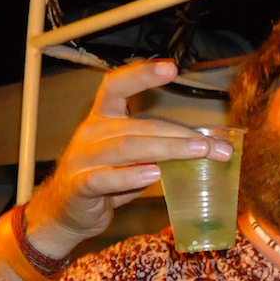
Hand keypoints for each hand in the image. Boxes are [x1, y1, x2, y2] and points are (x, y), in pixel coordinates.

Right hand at [25, 60, 234, 256]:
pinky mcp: (81, 185)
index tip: (171, 68)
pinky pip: (106, 178)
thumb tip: (206, 146)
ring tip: (197, 151)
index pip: (117, 86)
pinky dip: (131, 176)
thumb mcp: (132, 158)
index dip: (141, 74)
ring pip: (129, 147)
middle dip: (181, 134)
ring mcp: (84, 158)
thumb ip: (158, 148)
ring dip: (168, 148)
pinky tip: (155, 173)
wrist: (65, 212)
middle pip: (141, 126)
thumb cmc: (106, 179)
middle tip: (214, 146)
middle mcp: (92, 132)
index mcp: (104, 118)